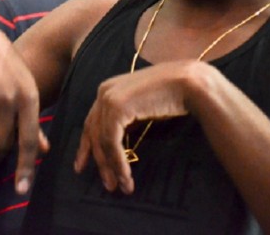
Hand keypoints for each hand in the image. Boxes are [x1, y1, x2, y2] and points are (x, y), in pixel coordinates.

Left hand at [73, 60, 205, 193]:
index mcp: (108, 89)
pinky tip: (125, 175)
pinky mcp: (117, 108)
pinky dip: (118, 161)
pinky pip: (112, 141)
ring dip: (111, 166)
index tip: (82, 166)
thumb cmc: (170, 96)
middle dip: (99, 161)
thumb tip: (117, 146)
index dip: (86, 146)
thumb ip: (126, 121)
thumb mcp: (141, 109)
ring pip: (102, 140)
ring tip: (121, 186)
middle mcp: (104, 92)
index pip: (92, 122)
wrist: (187, 83)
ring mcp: (108, 98)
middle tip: (107, 184)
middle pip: (94, 132)